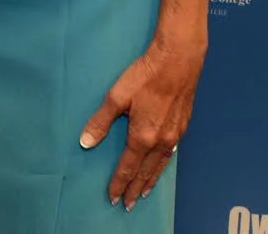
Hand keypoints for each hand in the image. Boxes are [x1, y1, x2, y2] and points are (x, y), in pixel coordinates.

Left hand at [79, 35, 205, 210]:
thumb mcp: (116, 96)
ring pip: (160, 167)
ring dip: (150, 182)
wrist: (178, 62)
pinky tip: (159, 168)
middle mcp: (161, 142)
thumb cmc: (145, 76)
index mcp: (143, 136)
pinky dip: (162, 167)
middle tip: (128, 205)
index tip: (112, 197)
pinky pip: (170, 156)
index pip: (128, 167)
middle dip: (135, 189)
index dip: (119, 183)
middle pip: (145, 172)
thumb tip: (86, 142)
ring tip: (143, 194)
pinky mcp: (182, 128)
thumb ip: (100, 121)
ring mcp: (174, 136)